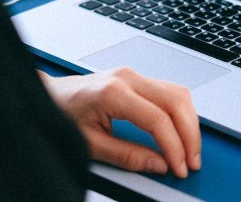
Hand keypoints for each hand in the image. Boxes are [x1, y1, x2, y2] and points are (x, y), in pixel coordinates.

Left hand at [38, 67, 201, 177]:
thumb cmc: (62, 113)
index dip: (174, 146)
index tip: (179, 166)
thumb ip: (127, 155)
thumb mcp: (90, 143)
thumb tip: (158, 164)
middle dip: (189, 135)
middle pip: (176, 102)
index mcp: (113, 92)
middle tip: (191, 161)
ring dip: (189, 122)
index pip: (158, 119)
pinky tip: (181, 132)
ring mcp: (132, 74)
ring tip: (189, 150)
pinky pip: (169, 91)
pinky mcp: (135, 78)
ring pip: (178, 93)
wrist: (49, 95)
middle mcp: (127, 78)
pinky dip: (180, 112)